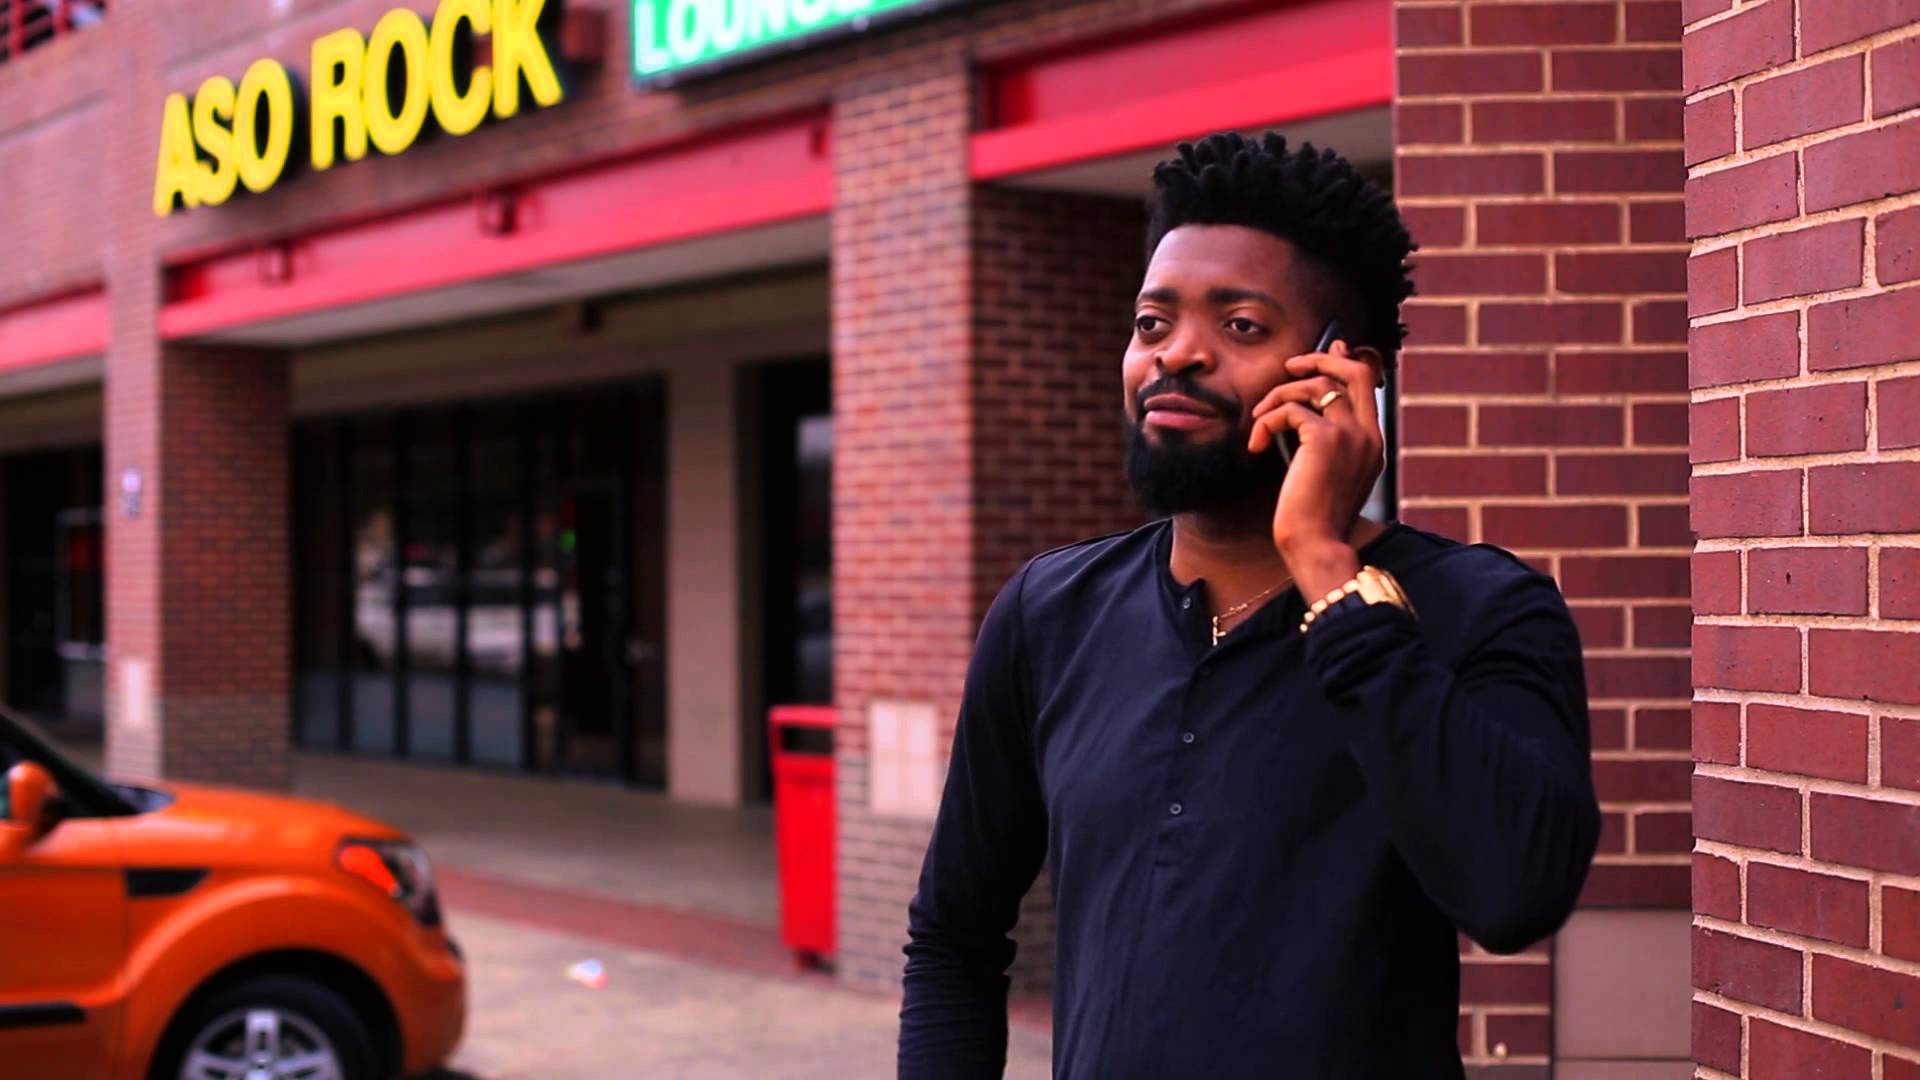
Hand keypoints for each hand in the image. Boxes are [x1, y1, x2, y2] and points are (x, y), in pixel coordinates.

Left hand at [1248, 341, 1384, 594]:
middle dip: (1320, 360)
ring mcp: (1351, 435)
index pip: (1367, 386)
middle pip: (1354, 371)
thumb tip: (1304, 419)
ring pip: (1316, 386)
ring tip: (1259, 420)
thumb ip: (1324, 445)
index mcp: (1373, 444)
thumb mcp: (1327, 477)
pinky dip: (1266, 422)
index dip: (1345, 363)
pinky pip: (1289, 410)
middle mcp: (1369, 435)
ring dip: (1278, 396)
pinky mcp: (1324, 440)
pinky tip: (1256, 446)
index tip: (1330, 350)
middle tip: (1290, 366)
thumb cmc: (1315, 520)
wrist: (1317, 546)